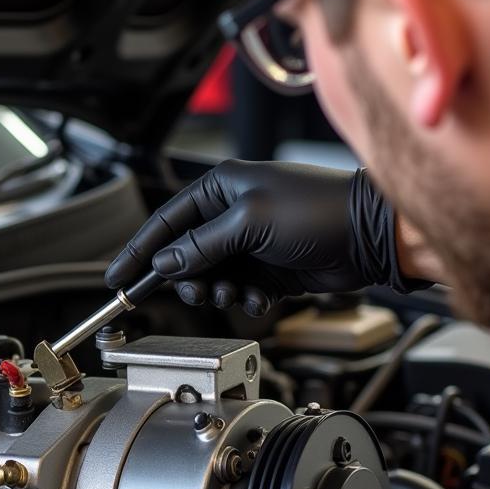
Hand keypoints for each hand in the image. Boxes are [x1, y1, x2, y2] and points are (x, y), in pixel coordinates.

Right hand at [105, 160, 430, 315]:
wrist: (371, 237)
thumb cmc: (319, 212)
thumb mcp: (250, 222)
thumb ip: (202, 245)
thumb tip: (165, 263)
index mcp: (221, 187)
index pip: (166, 222)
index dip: (139, 251)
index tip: (118, 278)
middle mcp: (231, 213)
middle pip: (184, 256)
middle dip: (190, 280)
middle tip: (204, 292)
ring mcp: (249, 242)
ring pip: (210, 278)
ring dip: (219, 293)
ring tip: (241, 295)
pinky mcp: (267, 269)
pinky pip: (237, 291)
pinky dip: (245, 301)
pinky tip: (264, 299)